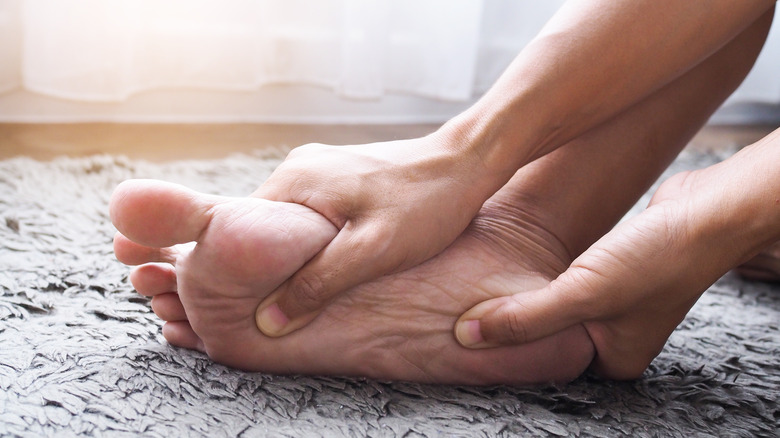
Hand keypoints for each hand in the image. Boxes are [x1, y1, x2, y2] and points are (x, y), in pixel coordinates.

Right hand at [253, 130, 502, 336]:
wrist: (469, 162)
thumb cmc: (427, 204)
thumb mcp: (372, 251)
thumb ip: (318, 284)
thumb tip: (267, 321)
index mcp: (294, 180)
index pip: (239, 234)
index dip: (245, 274)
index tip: (256, 305)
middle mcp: (299, 167)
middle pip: (264, 230)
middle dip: (273, 266)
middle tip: (292, 303)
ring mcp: (321, 167)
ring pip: (292, 224)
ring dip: (299, 254)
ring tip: (318, 284)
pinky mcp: (342, 174)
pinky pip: (314, 213)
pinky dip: (318, 238)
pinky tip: (340, 258)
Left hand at [456, 146, 779, 378]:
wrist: (708, 212)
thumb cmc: (657, 259)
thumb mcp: (583, 294)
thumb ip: (523, 318)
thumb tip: (467, 335)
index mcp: (612, 359)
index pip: (543, 361)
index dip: (506, 342)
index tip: (466, 324)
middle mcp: (613, 336)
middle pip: (545, 332)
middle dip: (513, 314)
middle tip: (469, 299)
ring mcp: (614, 304)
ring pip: (553, 302)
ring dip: (527, 288)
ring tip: (487, 277)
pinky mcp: (612, 273)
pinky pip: (566, 278)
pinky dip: (546, 270)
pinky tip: (521, 257)